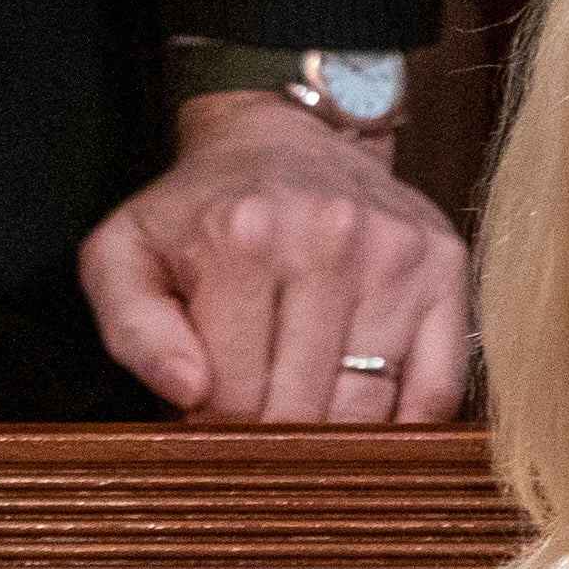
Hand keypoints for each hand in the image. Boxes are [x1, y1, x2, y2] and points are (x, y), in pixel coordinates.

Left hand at [77, 93, 467, 422]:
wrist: (280, 135)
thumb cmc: (199, 212)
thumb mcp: (125, 256)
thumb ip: (133, 330)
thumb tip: (186, 391)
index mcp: (242, 238)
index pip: (233, 398)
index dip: (215, 424)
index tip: (210, 407)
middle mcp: (328, 238)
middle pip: (301, 410)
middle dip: (271, 433)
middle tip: (256, 416)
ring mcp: (395, 252)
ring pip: (367, 410)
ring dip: (332, 433)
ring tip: (303, 405)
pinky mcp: (443, 265)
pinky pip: (437, 389)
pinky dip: (404, 424)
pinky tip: (369, 416)